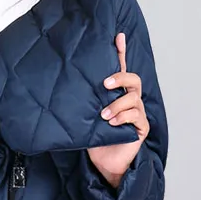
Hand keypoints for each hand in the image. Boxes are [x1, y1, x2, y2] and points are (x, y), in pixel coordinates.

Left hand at [86, 32, 148, 187]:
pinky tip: (112, 123)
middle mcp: (129, 100)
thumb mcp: (85, 116)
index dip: (121, 52)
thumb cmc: (95, 138)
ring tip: (103, 115)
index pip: (120, 68)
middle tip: (104, 84)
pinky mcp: (141, 128)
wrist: (104, 164)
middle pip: (133, 79)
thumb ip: (82, 101)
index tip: (117, 35)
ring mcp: (137, 113)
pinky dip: (123, 117)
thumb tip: (59, 85)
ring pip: (133, 98)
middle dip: (120, 77)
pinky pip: (136, 116)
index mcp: (116, 94)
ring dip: (117, 104)